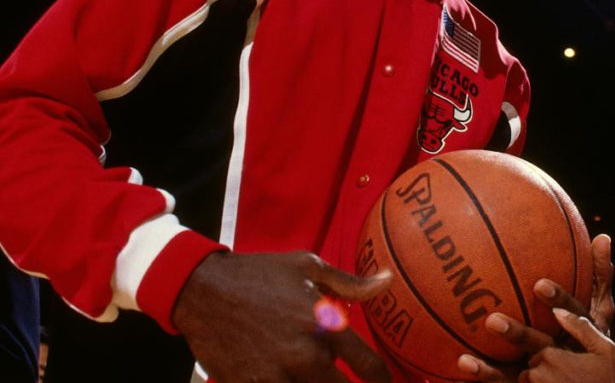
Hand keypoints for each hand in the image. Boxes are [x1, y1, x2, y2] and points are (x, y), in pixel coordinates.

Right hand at [171, 251, 392, 382]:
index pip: (369, 367)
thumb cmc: (259, 274)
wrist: (203, 291)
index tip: (382, 381)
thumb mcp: (308, 267)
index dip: (382, 380)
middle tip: (349, 380)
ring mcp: (277, 376)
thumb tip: (388, 280)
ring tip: (314, 376)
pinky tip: (291, 380)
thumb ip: (351, 283)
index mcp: (326, 326)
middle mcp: (306, 356)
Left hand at [455, 235, 614, 381]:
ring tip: (465, 359)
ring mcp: (545, 379)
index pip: (573, 317)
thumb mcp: (603, 315)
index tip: (540, 285)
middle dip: (518, 335)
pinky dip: (485, 379)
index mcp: (583, 339)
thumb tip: (603, 236)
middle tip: (493, 320)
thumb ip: (600, 279)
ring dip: (491, 370)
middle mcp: (563, 358)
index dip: (558, 301)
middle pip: (539, 346)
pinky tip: (464, 366)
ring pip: (517, 374)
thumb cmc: (596, 348)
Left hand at [521, 309, 614, 382]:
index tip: (571, 369)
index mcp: (552, 357)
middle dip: (546, 375)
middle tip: (571, 382)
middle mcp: (538, 375)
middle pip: (531, 369)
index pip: (540, 352)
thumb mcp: (605, 352)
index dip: (555, 360)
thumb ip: (581, 328)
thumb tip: (557, 310)